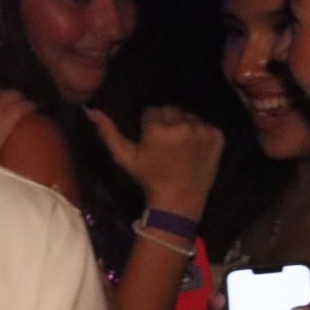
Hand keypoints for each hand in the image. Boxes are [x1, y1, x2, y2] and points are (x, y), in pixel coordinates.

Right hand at [87, 106, 223, 217]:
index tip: (151, 142)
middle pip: (171, 110)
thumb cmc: (149, 178)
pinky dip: (200, 135)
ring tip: (180, 147)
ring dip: (184, 127)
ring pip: (189, 116)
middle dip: (167, 123)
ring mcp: (202, 130)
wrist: (179, 199)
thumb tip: (91, 110)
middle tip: (165, 144)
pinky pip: (206, 125)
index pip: (152, 111)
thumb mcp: (124, 157)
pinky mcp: (217, 136)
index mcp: (158, 127)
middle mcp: (182, 124)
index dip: (149, 126)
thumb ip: (108, 132)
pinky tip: (194, 150)